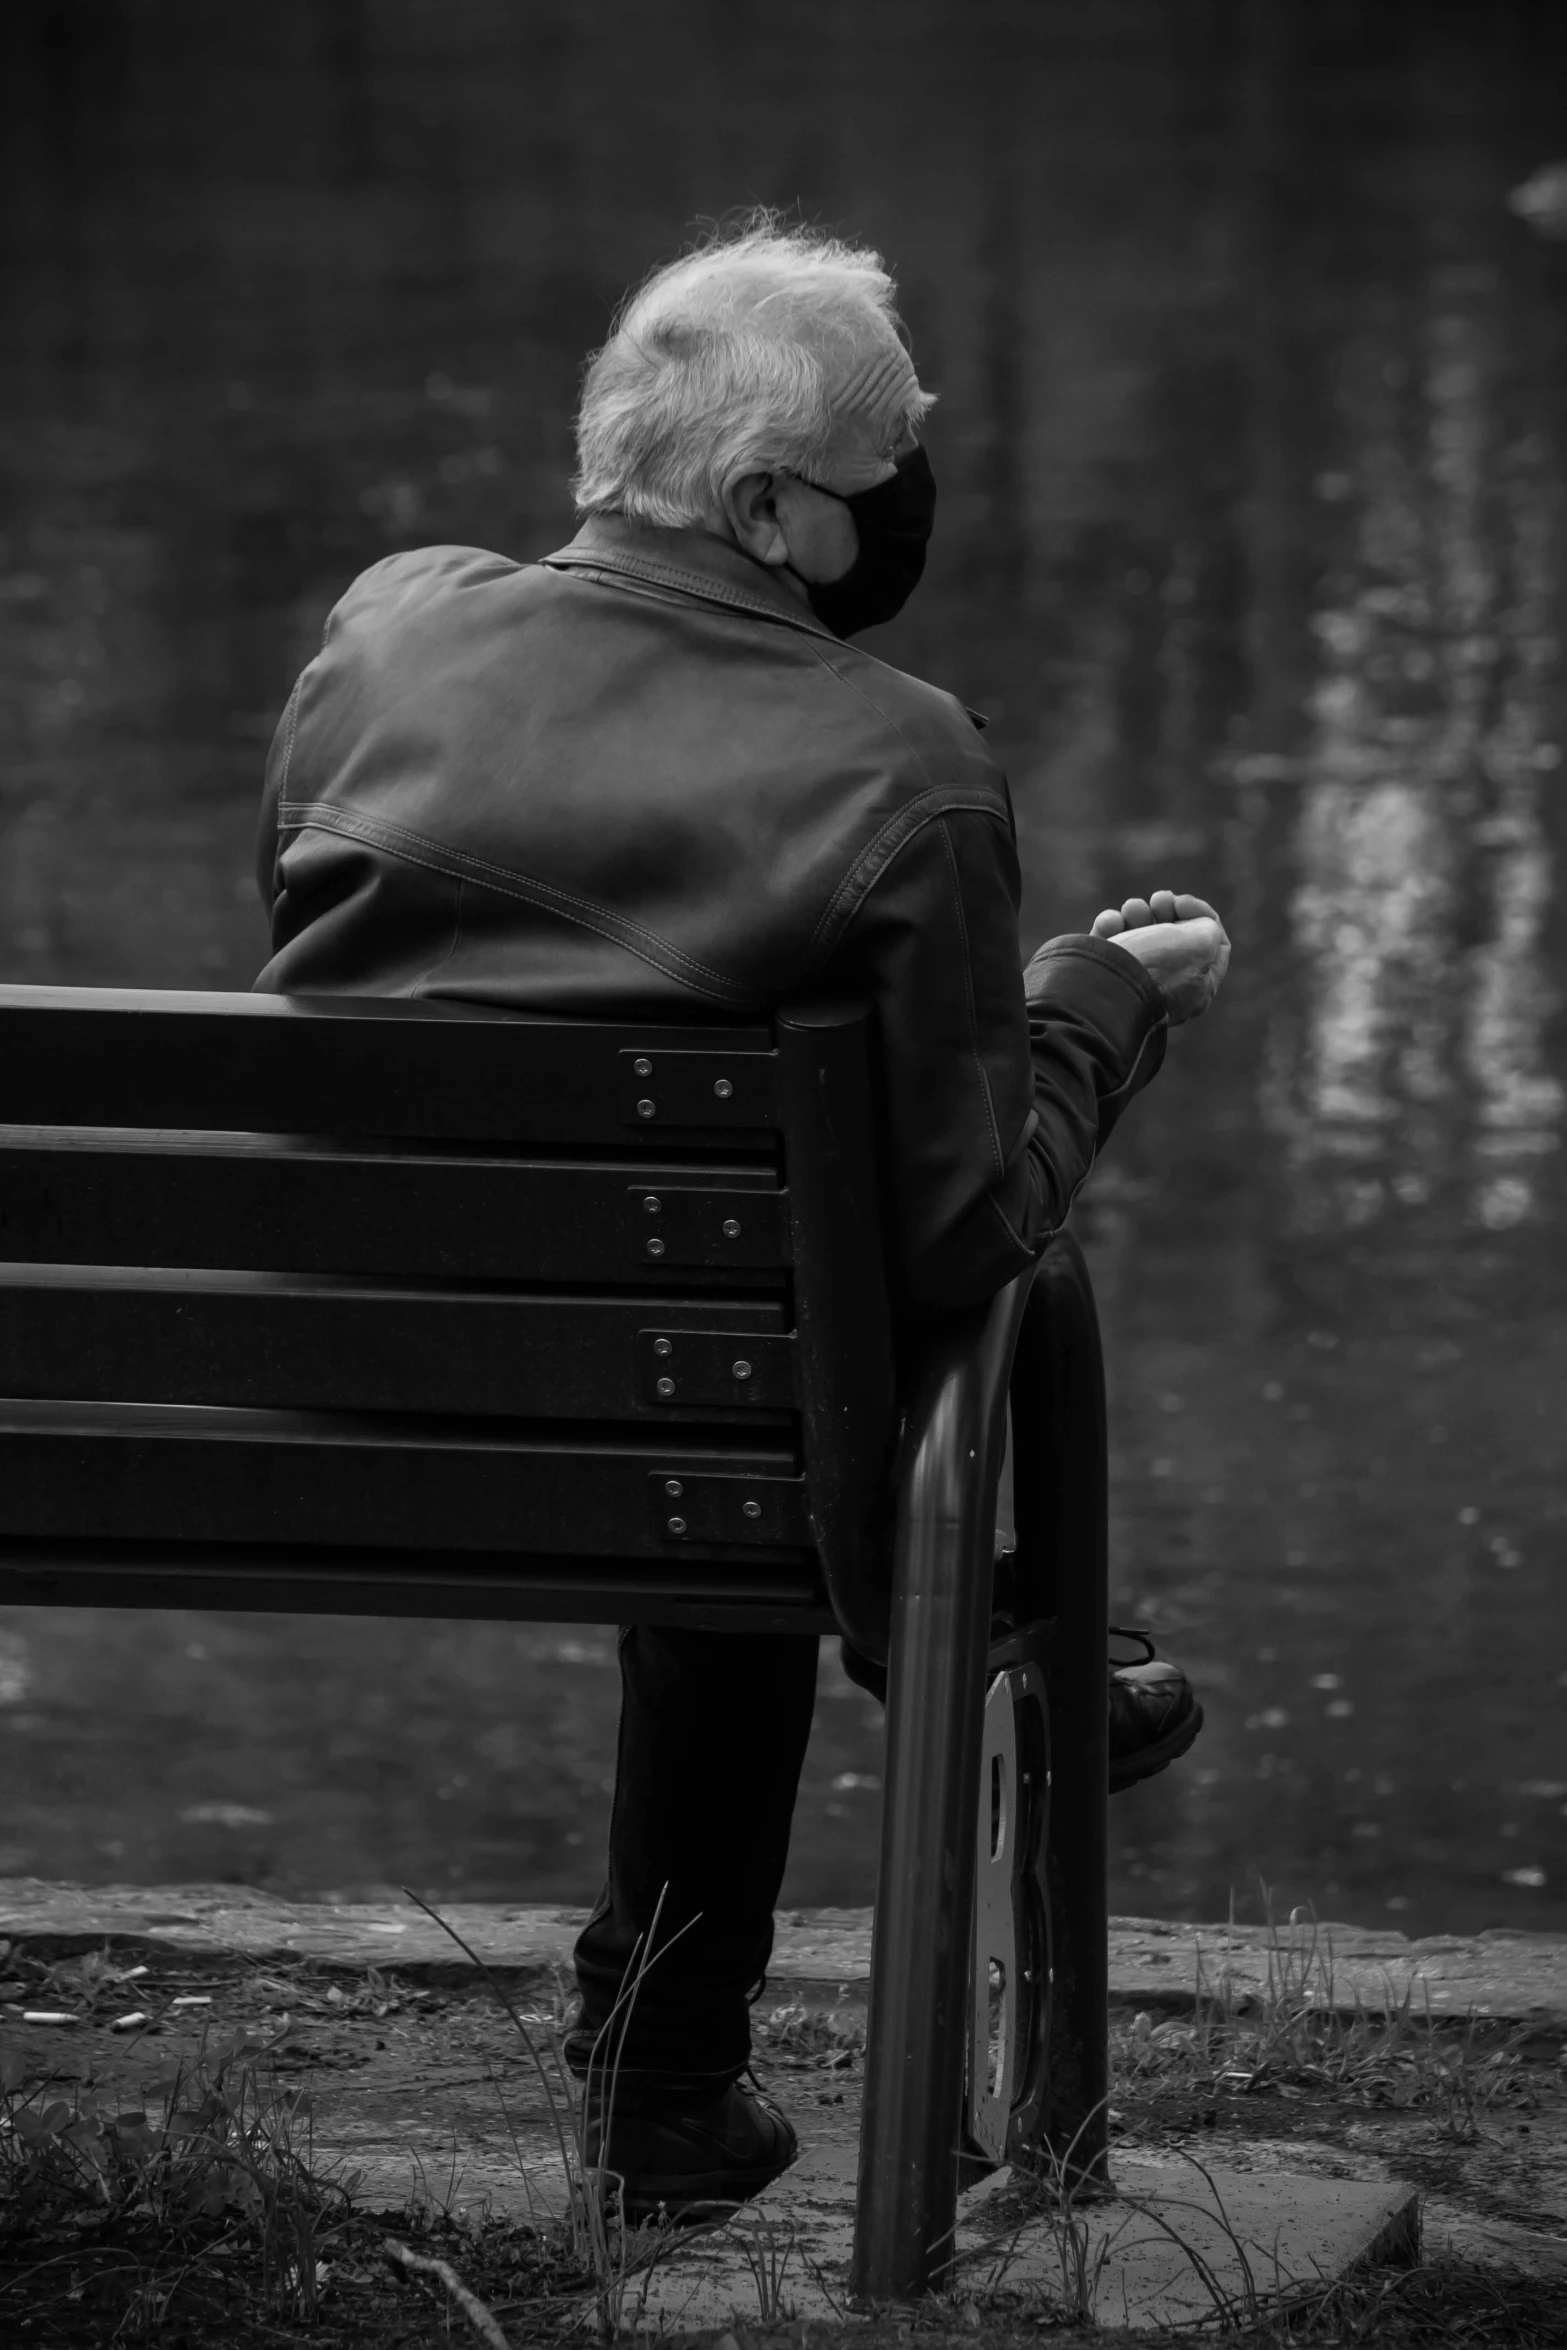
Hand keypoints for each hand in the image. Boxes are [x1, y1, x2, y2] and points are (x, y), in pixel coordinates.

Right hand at [1090, 890, 1230, 1023]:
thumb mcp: (1202, 940)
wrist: (1103, 986)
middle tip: (1159, 901)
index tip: (1182, 904)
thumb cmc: (1156, 965)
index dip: (1202, 915)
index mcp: (1199, 990)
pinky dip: (1111, 925)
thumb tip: (1193, 926)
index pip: (1215, 946)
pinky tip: (1110, 922)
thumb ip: (1209, 928)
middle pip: (1175, 937)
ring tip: (1131, 909)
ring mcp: (1134, 983)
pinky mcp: (1103, 974)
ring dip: (1137, 913)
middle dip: (1166, 911)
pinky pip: (1111, 943)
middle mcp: (1168, 990)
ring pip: (1141, 935)